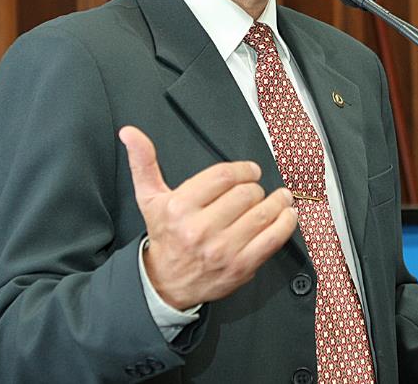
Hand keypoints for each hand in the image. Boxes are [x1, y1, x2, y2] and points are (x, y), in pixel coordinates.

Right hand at [120, 126, 298, 309]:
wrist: (166, 283)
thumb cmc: (165, 236)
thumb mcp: (149, 198)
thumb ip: (144, 162)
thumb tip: (130, 133)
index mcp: (180, 208)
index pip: (223, 176)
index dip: (243, 169)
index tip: (250, 171)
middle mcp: (200, 230)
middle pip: (246, 194)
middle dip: (256, 187)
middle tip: (257, 190)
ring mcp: (223, 250)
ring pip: (263, 214)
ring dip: (279, 201)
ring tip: (281, 197)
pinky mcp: (241, 267)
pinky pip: (273, 239)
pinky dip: (286, 223)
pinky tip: (287, 215)